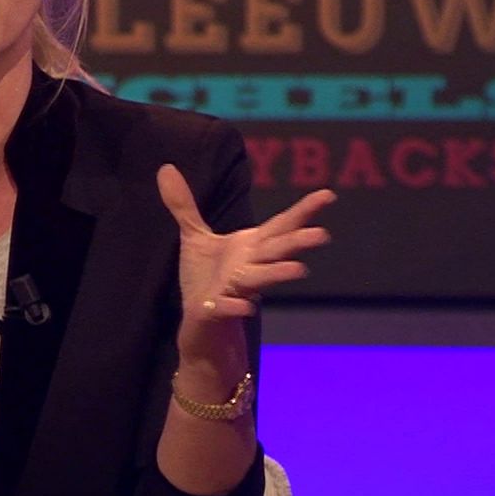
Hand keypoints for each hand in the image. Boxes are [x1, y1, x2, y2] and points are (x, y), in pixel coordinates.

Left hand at [156, 168, 333, 327]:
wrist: (200, 328)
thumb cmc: (206, 282)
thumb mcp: (193, 238)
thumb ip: (184, 205)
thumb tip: (166, 167)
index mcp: (250, 248)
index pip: (281, 226)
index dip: (304, 211)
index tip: (328, 195)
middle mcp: (249, 267)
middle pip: (276, 251)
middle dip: (297, 242)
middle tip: (321, 234)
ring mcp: (235, 289)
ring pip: (260, 279)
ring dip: (277, 273)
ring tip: (299, 270)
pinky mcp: (216, 311)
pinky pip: (227, 308)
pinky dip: (236, 307)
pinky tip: (245, 308)